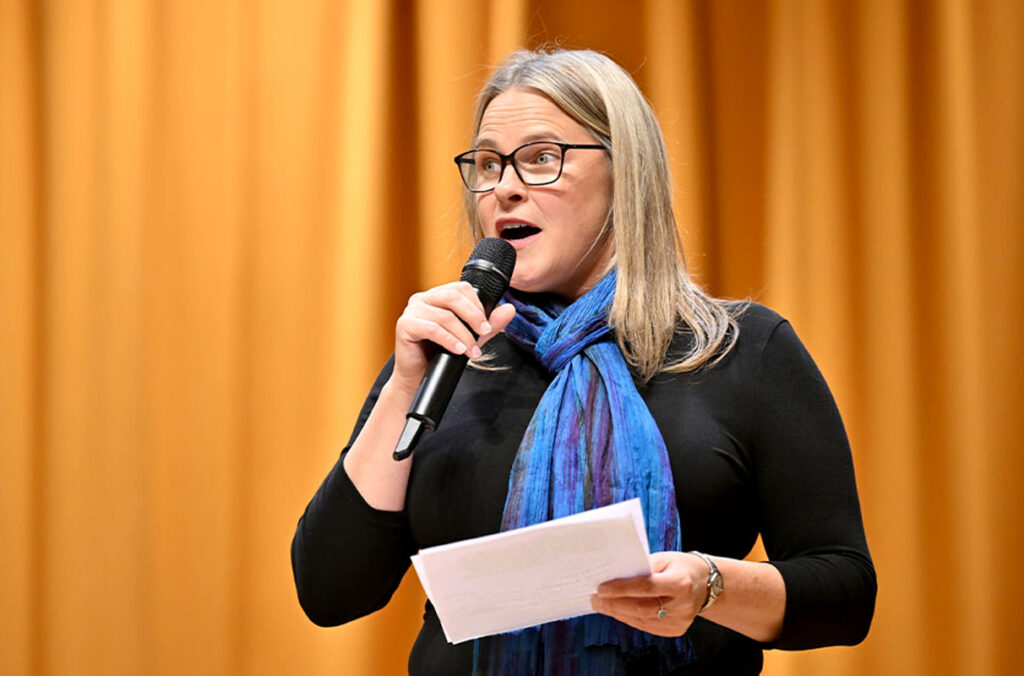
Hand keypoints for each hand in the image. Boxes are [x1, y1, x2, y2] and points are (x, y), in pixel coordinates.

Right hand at [390, 281, 516, 393]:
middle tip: (485, 332)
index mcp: (436, 296)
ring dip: (463, 335)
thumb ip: (489, 323)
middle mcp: (422, 299)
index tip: (487, 324)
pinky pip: (432, 329)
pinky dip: (449, 340)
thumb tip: (510, 309)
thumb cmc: (440, 353)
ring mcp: (411, 311)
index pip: (461, 288)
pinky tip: (458, 350)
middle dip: (473, 316)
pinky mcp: (404, 325)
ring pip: (445, 316)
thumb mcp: (470, 336)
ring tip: (472, 351)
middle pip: (453, 297)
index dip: (477, 304)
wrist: (418, 376)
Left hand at [590, 552, 709, 636]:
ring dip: (618, 613)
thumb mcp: (664, 559)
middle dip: (614, 604)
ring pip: (642, 620)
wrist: (707, 583)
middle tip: (594, 599)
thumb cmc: (681, 566)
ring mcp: (680, 620)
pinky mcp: (676, 629)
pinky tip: (617, 611)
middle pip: (641, 608)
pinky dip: (630, 618)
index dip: (621, 589)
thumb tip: (614, 576)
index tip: (600, 588)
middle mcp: (682, 605)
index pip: (646, 587)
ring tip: (601, 605)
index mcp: (680, 582)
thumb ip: (642, 568)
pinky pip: (647, 626)